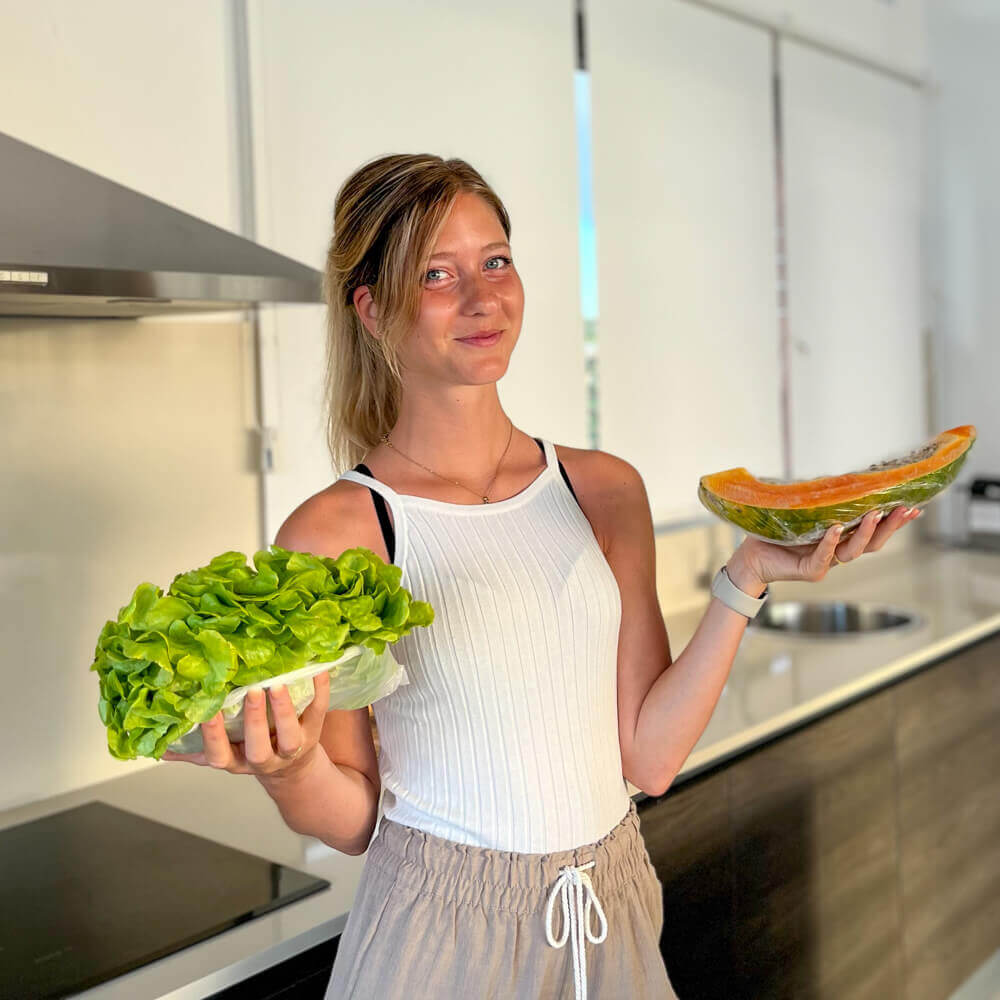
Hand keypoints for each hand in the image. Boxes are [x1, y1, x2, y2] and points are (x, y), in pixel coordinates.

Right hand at [160, 668, 330, 778]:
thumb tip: (159, 744)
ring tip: (278, 684)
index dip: (213, 736)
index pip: (220, 755)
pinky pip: (319, 712)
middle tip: (250, 691)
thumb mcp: (225, 755)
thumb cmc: (252, 753)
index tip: (206, 711)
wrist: (295, 772)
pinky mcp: (314, 733)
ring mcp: (292, 748)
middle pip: (258, 747)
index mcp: (236, 761)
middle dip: (253, 721)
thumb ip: (194, 750)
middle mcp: (265, 759)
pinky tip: (318, 670)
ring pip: (290, 735)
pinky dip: (320, 690)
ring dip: (284, 710)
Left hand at [735, 505, 922, 587]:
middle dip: (892, 526)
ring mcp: (826, 562)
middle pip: (873, 543)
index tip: (916, 507)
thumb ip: (825, 502)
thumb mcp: (806, 512)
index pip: (875, 531)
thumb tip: (844, 476)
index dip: (895, 521)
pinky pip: (824, 557)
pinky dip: (831, 542)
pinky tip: (837, 529)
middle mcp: (838, 552)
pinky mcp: (810, 571)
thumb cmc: (778, 532)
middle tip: (907, 509)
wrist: (753, 556)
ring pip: (853, 551)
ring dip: (867, 532)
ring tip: (876, 514)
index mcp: (842, 538)